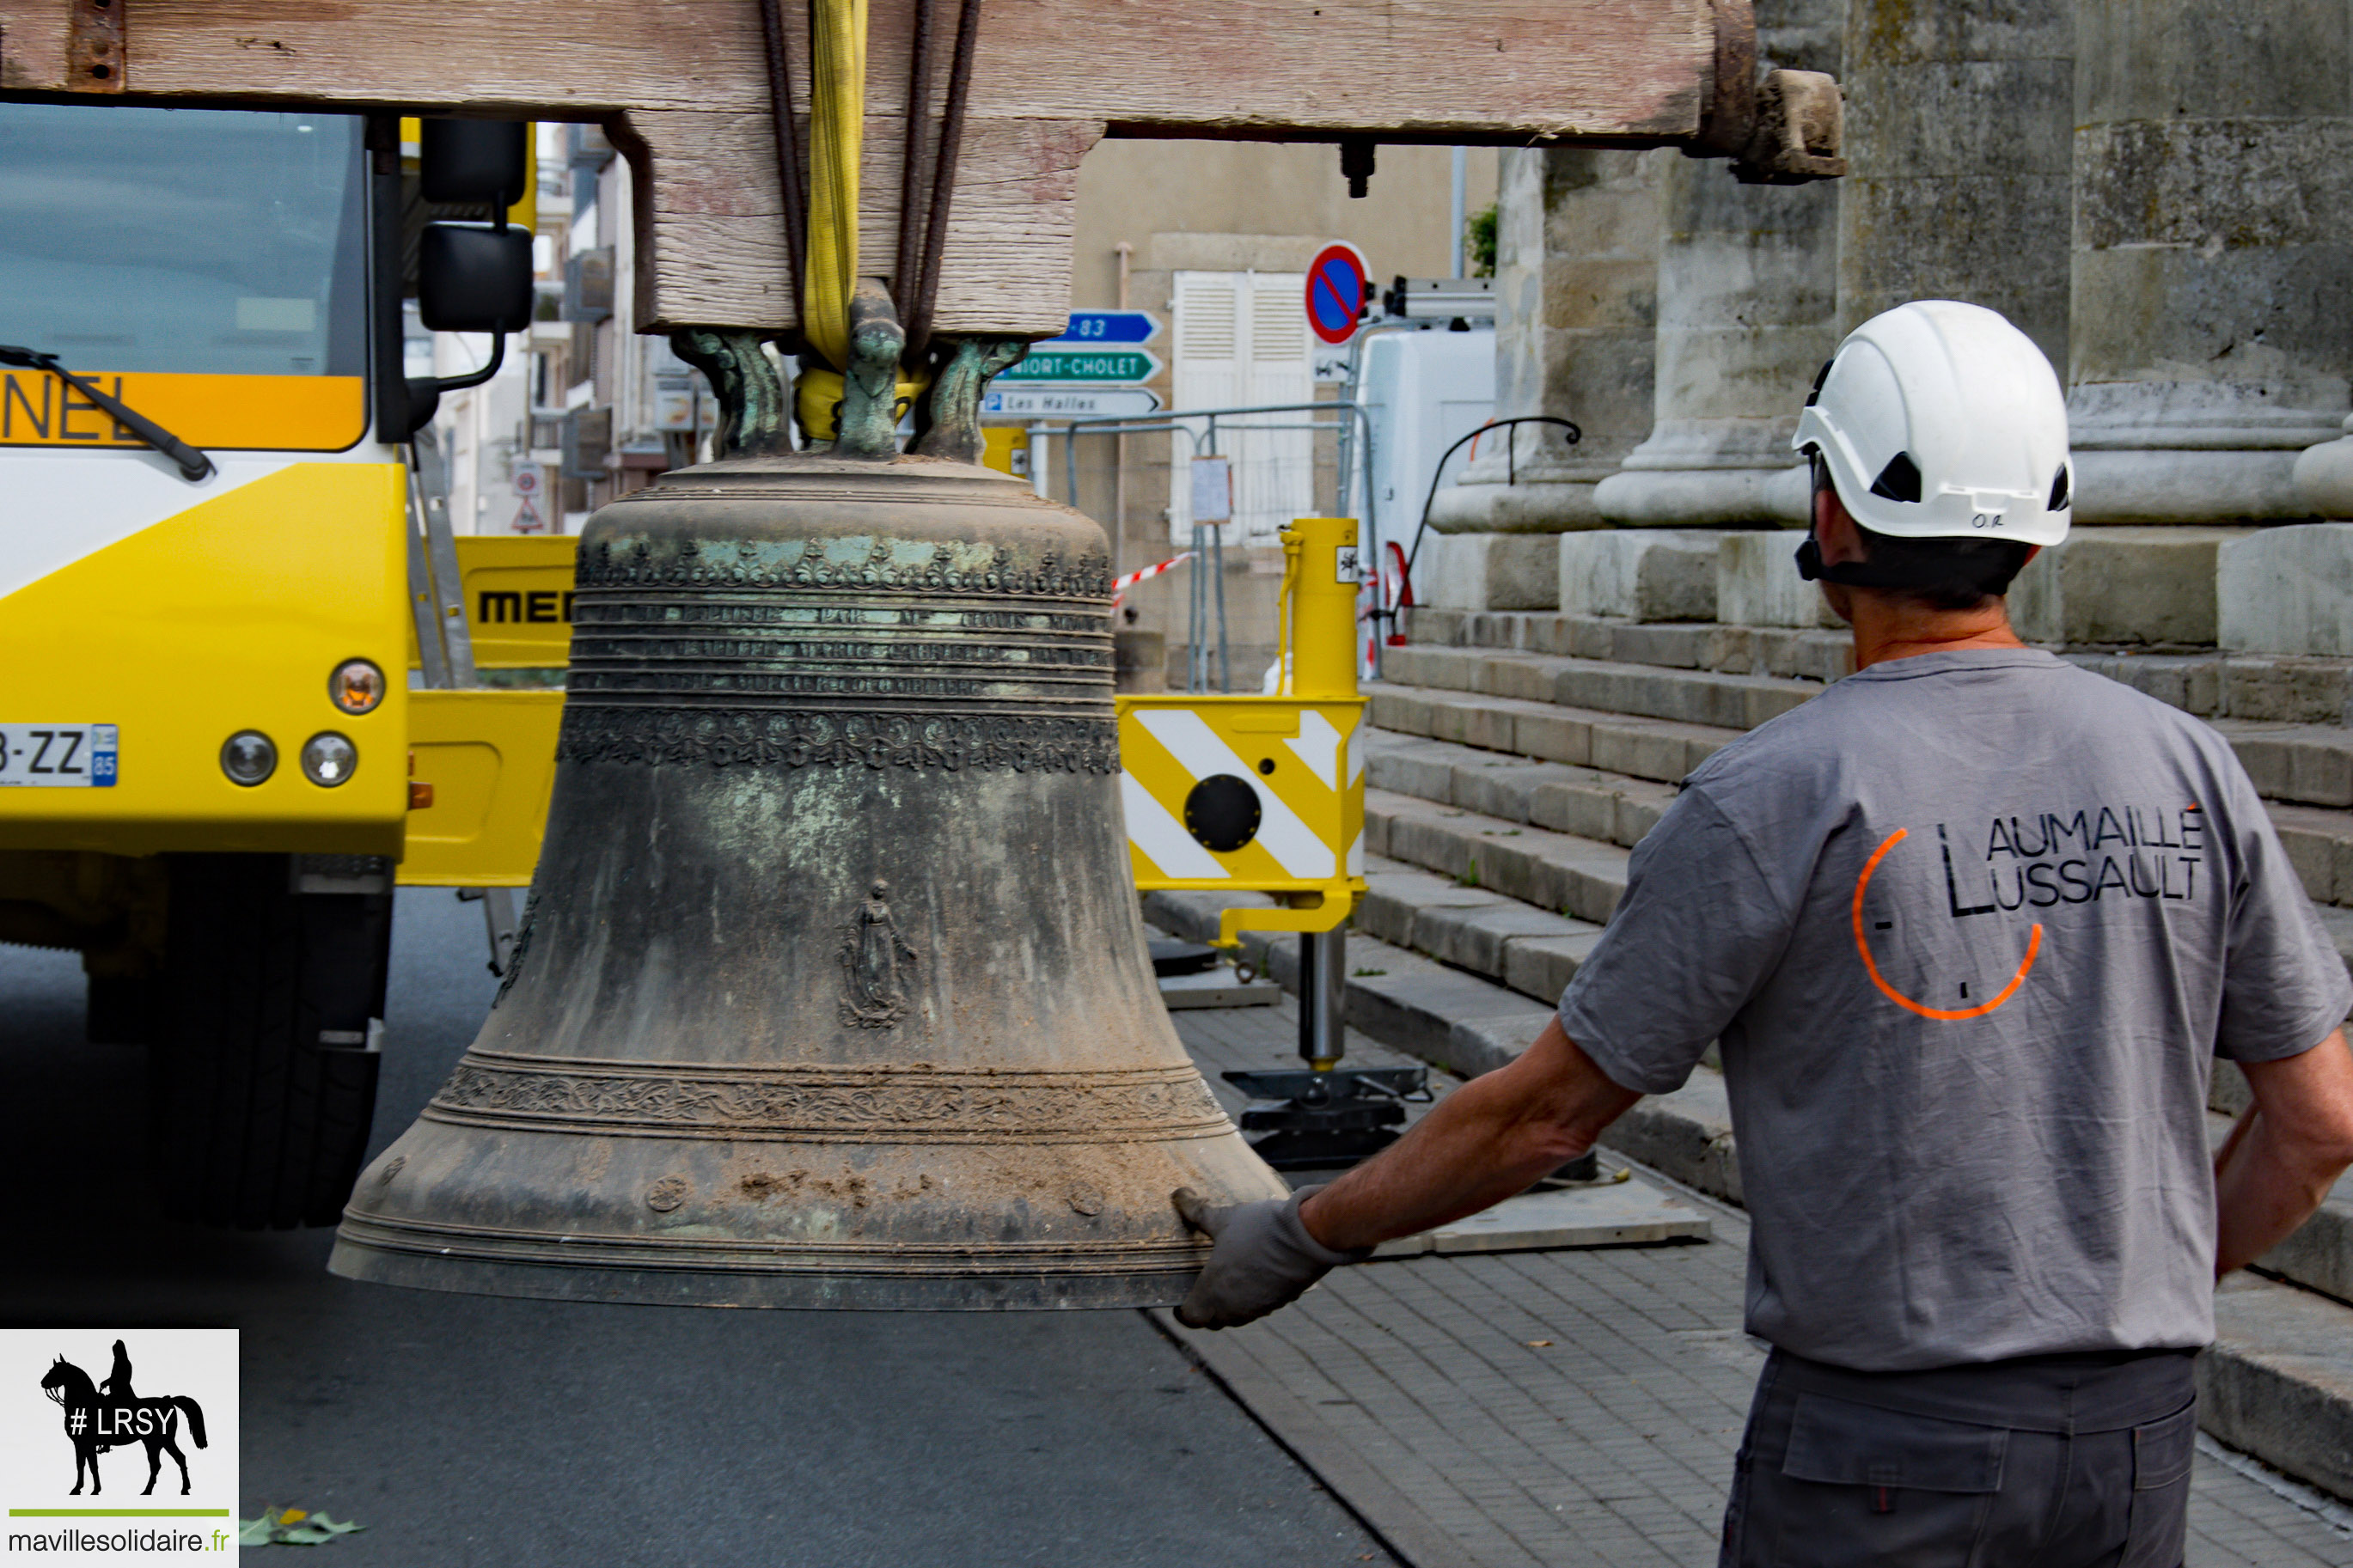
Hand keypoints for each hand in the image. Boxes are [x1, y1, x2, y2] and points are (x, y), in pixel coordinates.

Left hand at [1171, 1185, 1368, 1329]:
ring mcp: (1259, 1308)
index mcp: (1213, 1293)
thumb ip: (1196, 1211)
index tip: (1181, 1296)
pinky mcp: (1280, 1302)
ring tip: (1229, 1277)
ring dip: (1229, 1304)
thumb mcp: (1223, 1218)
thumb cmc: (1259, 1229)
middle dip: (1206, 1307)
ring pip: (1236, 1316)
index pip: (1190, 1318)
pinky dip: (1252, 1297)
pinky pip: (1258, 1307)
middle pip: (1212, 1320)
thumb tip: (1178, 1195)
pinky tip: (1255, 1273)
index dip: (1182, 1309)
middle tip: (1203, 1283)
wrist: (1306, 1236)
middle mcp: (1233, 1309)